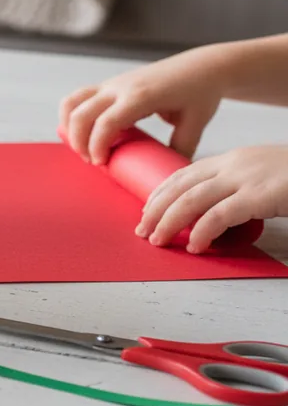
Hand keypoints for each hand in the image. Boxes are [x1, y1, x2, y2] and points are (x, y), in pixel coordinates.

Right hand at [59, 46, 228, 164]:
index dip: (97, 145)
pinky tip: (83, 131)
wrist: (202, 66)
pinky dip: (73, 114)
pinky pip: (78, 97)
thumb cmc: (200, 94)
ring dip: (69, 125)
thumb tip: (166, 175)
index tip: (101, 163)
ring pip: (72, 101)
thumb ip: (179, 150)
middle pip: (81, 113)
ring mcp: (112, 83)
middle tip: (92, 161)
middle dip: (78, 141)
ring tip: (80, 146)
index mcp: (140, 96)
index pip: (106, 122)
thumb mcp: (194, 124)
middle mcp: (120, 87)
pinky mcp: (109, 84)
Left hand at [137, 145, 287, 252]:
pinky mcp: (260, 196)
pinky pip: (219, 215)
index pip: (184, 174)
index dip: (161, 192)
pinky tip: (194, 245)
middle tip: (143, 230)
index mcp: (232, 159)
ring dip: (169, 221)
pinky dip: (202, 232)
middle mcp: (233, 165)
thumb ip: (239, 188)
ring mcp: (246, 179)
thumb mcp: (263, 177)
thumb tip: (215, 212)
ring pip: (191, 200)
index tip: (146, 210)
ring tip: (158, 239)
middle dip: (156, 209)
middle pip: (180, 186)